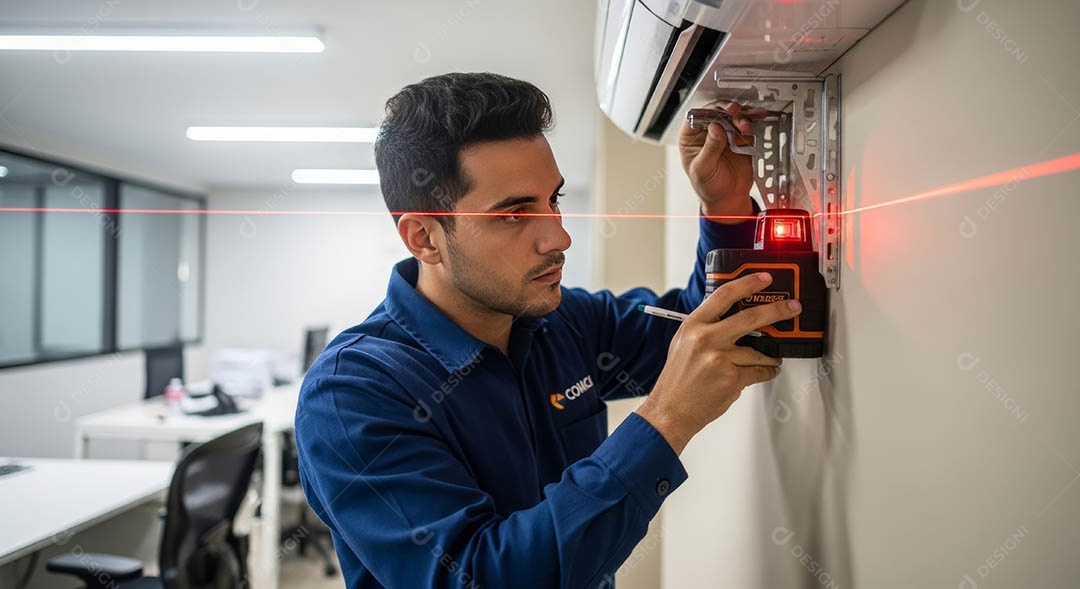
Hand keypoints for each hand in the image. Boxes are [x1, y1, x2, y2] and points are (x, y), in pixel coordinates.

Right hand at [636, 272, 801, 453]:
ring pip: (760, 351)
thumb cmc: (678, 379)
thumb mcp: (684, 343)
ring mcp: (720, 359)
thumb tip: (736, 315)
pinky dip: (767, 372)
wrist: (670, 410)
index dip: (748, 283)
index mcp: (694, 325)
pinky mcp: (732, 379)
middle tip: (793, 307)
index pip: (724, 295)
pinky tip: (764, 372)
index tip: (764, 278)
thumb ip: (707, 327)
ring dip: (770, 356)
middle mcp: (706, 339)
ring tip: (769, 359)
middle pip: (750, 317)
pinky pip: (760, 371)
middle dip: (778, 311)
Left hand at [677, 101, 757, 221]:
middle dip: (727, 111)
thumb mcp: (703, 170)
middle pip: (716, 112)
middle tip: (735, 113)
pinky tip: (757, 120)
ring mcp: (725, 133)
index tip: (719, 113)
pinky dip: (753, 121)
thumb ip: (709, 149)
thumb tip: (715, 128)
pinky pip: (747, 125)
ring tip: (745, 125)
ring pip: (733, 116)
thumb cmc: (708, 187)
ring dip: (741, 116)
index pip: (697, 116)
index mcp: (690, 137)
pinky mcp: (740, 138)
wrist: (727, 199)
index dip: (708, 112)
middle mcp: (707, 131)